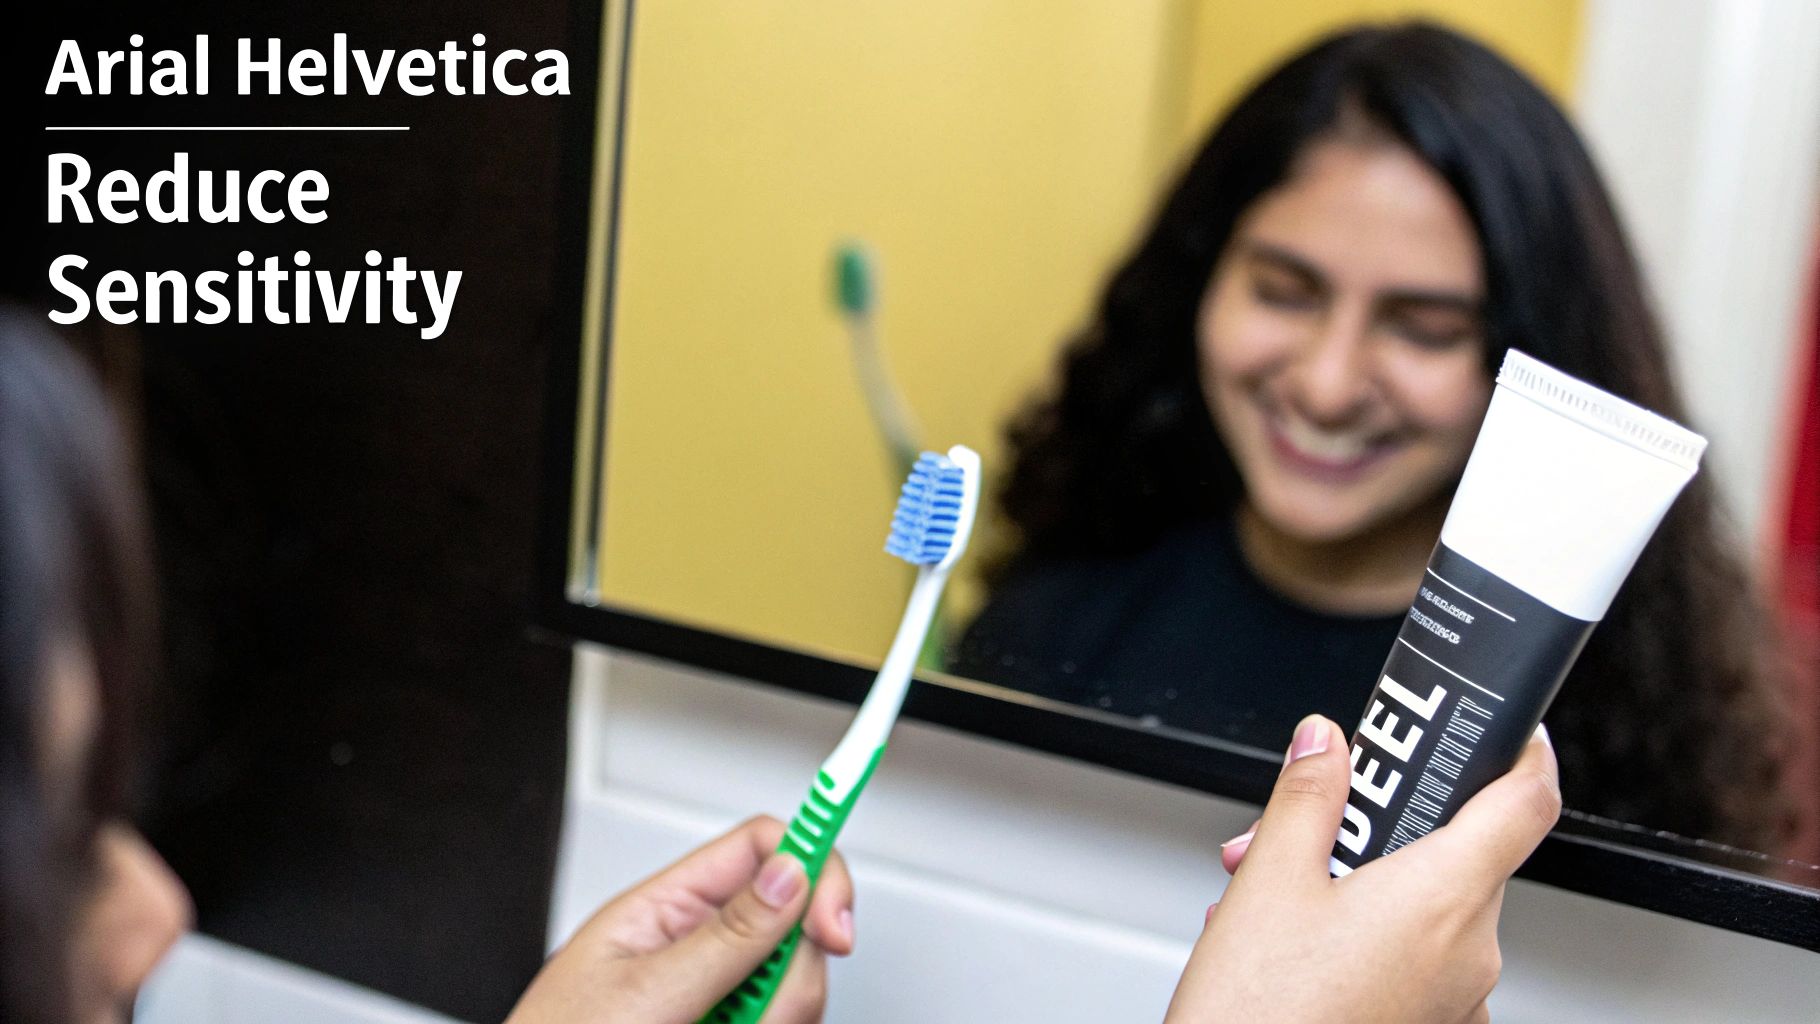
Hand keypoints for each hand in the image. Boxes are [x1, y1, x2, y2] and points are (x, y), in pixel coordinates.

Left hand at [507, 815, 855, 1023]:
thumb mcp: (642, 993)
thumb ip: (726, 936)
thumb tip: (792, 873)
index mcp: (667, 908)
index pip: (762, 849)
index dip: (812, 866)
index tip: (837, 918)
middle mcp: (699, 948)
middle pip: (796, 930)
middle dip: (790, 980)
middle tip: (753, 1016)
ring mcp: (718, 998)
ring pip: (796, 992)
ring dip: (773, 1021)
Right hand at [1166, 715, 1559, 1023]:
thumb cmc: (1258, 1015)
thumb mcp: (1270, 882)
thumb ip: (1309, 798)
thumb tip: (1326, 743)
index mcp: (1443, 898)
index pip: (1527, 802)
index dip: (1522, 751)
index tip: (1503, 728)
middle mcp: (1470, 952)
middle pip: (1454, 853)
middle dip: (1375, 828)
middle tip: (1307, 826)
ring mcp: (1458, 1001)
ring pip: (1426, 908)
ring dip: (1359, 885)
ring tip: (1272, 895)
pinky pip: (1415, 961)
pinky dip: (1365, 938)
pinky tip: (1295, 946)